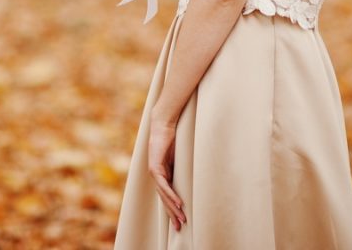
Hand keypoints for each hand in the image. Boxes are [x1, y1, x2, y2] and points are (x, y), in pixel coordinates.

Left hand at [148, 115, 185, 229]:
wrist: (163, 125)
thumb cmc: (173, 139)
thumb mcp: (180, 158)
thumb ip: (183, 169)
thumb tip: (196, 177)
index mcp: (163, 174)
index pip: (167, 196)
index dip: (173, 209)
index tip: (181, 221)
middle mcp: (157, 175)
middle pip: (165, 199)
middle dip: (173, 214)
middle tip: (180, 227)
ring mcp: (154, 172)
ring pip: (164, 195)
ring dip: (173, 207)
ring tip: (181, 218)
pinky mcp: (155, 167)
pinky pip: (164, 184)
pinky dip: (171, 194)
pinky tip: (178, 203)